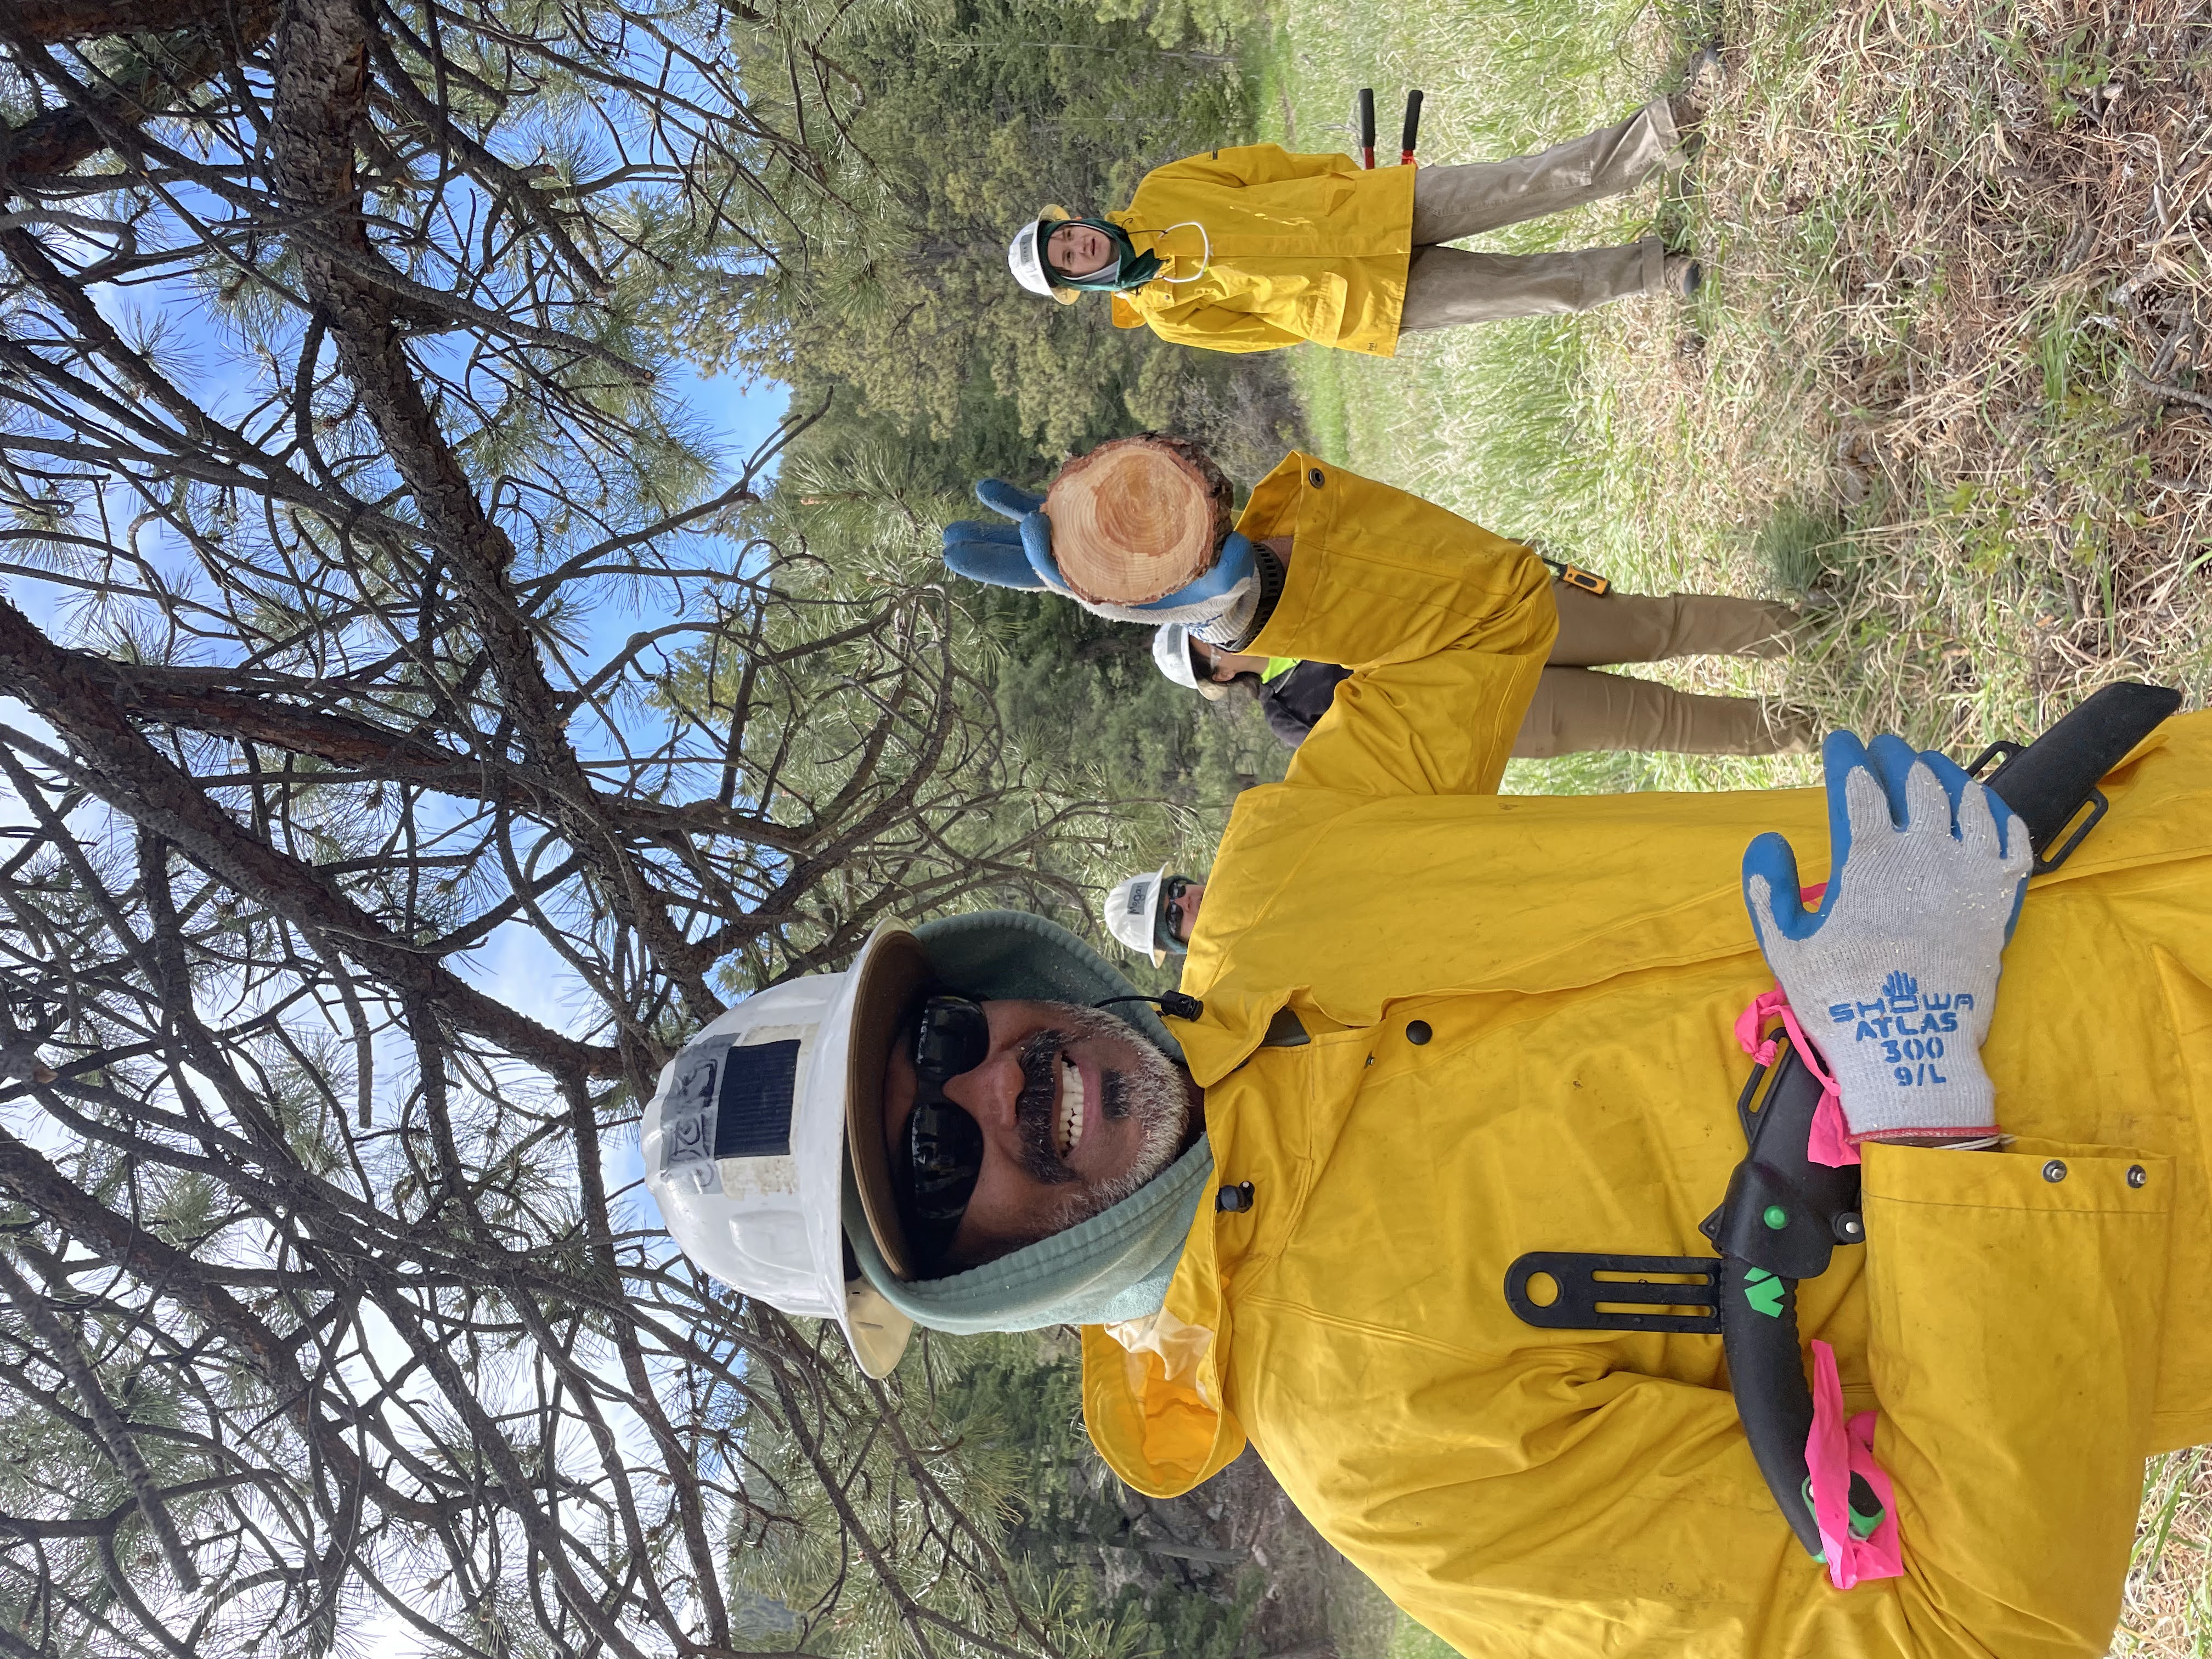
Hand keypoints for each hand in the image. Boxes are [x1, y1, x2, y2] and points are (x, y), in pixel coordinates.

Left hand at [941, 479, 1260, 630]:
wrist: (1209, 584)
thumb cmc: (1214, 582)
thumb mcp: (1226, 577)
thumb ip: (1229, 569)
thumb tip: (1235, 555)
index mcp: (1106, 591)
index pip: (1061, 576)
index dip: (1041, 553)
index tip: (1032, 521)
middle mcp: (1085, 575)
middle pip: (1026, 569)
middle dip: (989, 560)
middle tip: (947, 548)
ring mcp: (1082, 551)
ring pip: (1027, 545)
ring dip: (990, 536)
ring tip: (949, 532)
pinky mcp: (1087, 530)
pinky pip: (1045, 517)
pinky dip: (1017, 504)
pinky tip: (986, 489)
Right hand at [1741, 733, 2030, 1144]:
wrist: (1910, 1047)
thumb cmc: (1841, 999)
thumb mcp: (1783, 946)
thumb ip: (1766, 887)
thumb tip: (1768, 840)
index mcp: (1868, 858)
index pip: (1859, 784)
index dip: (1847, 756)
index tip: (1840, 743)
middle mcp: (1924, 853)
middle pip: (1915, 779)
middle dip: (1895, 756)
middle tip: (1883, 749)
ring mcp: (1969, 873)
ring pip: (1966, 799)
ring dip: (1945, 775)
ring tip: (1930, 767)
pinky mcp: (1999, 900)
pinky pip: (2009, 839)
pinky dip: (1997, 814)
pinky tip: (1985, 807)